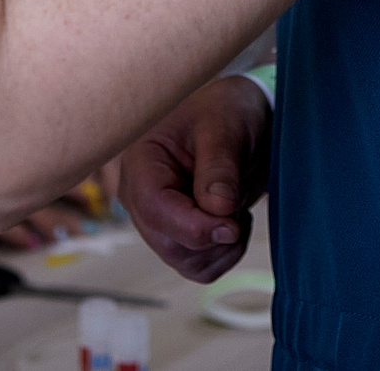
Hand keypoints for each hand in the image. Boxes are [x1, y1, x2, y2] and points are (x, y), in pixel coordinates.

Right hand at [120, 75, 271, 282]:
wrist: (238, 119)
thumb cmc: (225, 111)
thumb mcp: (226, 127)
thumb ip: (220, 168)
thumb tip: (218, 211)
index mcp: (142, 162)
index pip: (155, 208)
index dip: (194, 225)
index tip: (232, 223)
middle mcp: (142, 197)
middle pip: (170, 244)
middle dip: (213, 234)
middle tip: (238, 200)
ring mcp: (159, 221)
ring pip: (187, 262)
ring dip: (222, 244)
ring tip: (235, 202)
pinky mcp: (179, 238)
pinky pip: (201, 268)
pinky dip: (226, 253)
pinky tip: (233, 218)